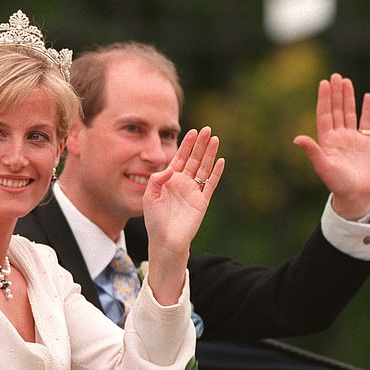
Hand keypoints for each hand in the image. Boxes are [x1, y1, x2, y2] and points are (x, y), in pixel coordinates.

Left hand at [143, 126, 224, 304]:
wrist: (165, 240)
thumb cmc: (155, 220)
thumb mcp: (150, 196)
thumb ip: (157, 179)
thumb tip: (171, 168)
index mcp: (170, 180)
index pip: (180, 158)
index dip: (186, 145)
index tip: (192, 131)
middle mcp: (183, 183)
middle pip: (194, 159)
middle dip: (200, 144)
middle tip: (207, 129)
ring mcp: (194, 191)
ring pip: (204, 168)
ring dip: (209, 154)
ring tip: (215, 139)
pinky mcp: (202, 201)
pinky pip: (210, 184)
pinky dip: (216, 173)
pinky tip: (220, 161)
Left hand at [293, 73, 369, 219]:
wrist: (355, 194)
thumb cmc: (337, 183)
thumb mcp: (322, 166)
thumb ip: (311, 151)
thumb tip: (296, 138)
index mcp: (325, 141)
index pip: (324, 115)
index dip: (324, 99)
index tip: (323, 83)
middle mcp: (337, 137)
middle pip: (336, 110)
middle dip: (335, 94)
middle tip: (334, 76)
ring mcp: (351, 139)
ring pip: (349, 113)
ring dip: (348, 98)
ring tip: (346, 81)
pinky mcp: (365, 143)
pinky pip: (366, 123)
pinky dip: (367, 110)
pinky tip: (367, 97)